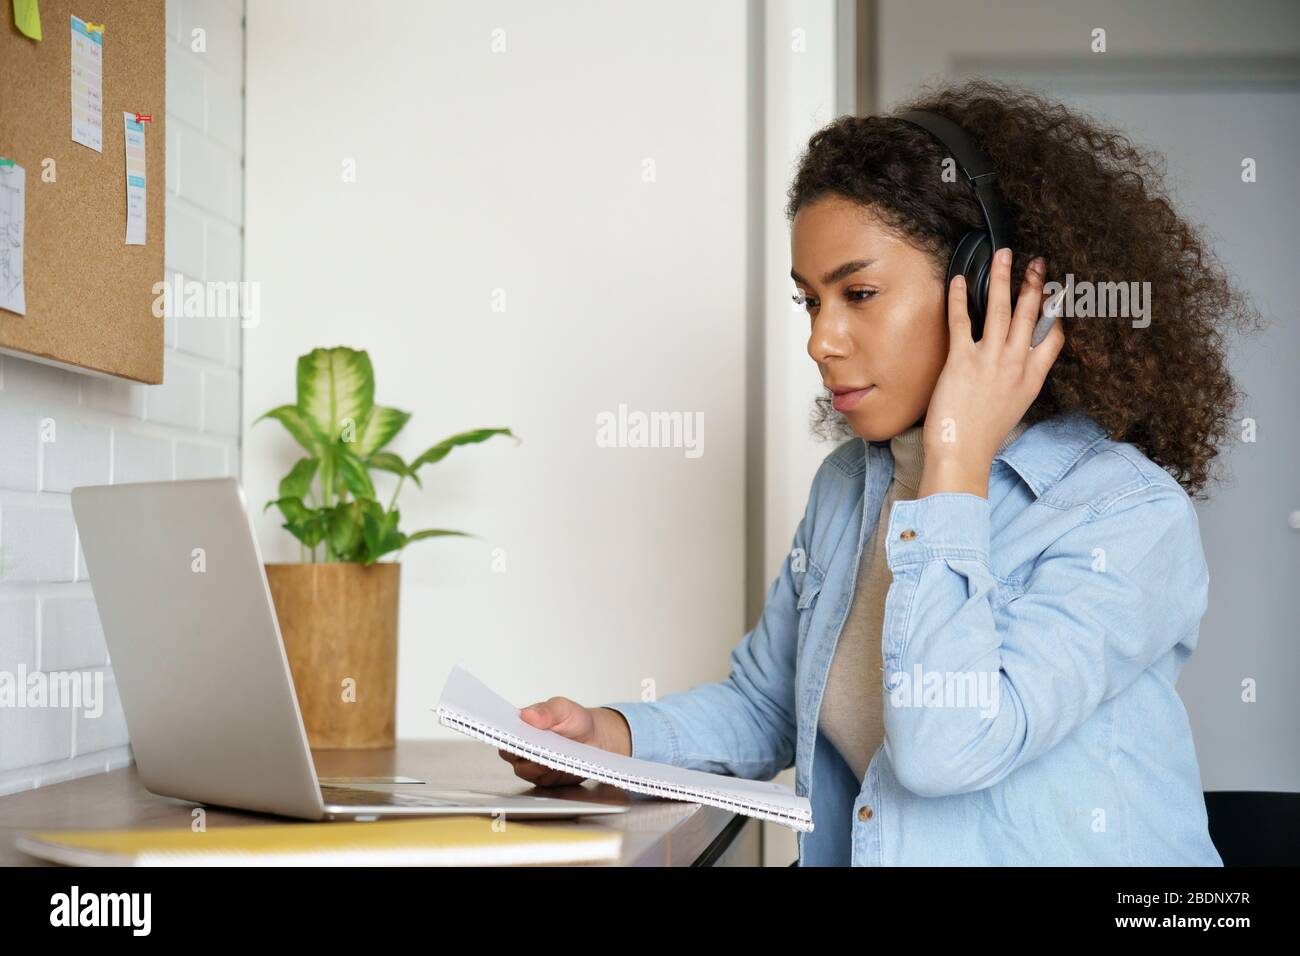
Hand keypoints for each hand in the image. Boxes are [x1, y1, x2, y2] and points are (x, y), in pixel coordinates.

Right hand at [497, 698, 631, 786]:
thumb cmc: (575, 721)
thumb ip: (547, 711)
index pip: (504, 733)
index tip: (510, 735)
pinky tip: (557, 766)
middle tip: (532, 746)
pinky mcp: (545, 779)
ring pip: (524, 770)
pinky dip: (547, 774)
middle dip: (520, 751)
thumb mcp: (564, 708)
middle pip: (510, 754)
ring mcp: (532, 765)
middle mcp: (523, 747)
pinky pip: (540, 780)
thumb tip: (528, 715)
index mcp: (522, 726)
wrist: (596, 738)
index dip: (503, 735)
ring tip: (548, 756)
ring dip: (535, 764)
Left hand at [918, 248, 1064, 497]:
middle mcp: (1016, 365)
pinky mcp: (962, 361)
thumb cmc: (983, 436)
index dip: (1058, 312)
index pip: (1054, 337)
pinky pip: (962, 321)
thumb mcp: (1014, 406)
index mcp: (1032, 378)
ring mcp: (990, 361)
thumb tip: (1017, 365)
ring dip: (1003, 278)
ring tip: (1004, 255)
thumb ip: (1019, 381)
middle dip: (1035, 283)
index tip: (1060, 292)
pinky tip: (960, 280)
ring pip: (1001, 309)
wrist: (963, 454)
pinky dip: (960, 298)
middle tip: (1038, 261)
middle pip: (1030, 315)